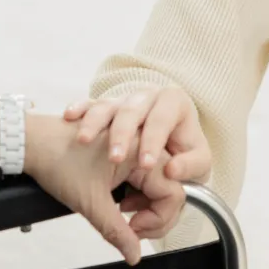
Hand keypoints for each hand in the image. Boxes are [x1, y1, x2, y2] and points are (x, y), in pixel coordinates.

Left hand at [21, 113, 164, 264]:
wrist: (31, 142)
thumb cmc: (56, 159)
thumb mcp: (90, 203)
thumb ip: (118, 232)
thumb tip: (134, 255)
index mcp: (141, 152)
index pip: (174, 194)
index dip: (158, 219)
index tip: (135, 230)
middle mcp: (142, 147)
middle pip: (169, 191)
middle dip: (153, 216)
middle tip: (130, 229)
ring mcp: (133, 150)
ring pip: (156, 187)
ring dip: (143, 207)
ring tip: (120, 213)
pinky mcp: (123, 154)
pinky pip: (142, 180)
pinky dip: (134, 196)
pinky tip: (117, 203)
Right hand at [64, 86, 211, 183]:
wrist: (169, 141)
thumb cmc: (183, 151)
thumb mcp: (198, 162)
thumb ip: (191, 168)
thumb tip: (172, 172)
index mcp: (174, 103)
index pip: (162, 119)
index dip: (154, 140)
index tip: (145, 164)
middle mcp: (147, 97)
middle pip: (131, 110)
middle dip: (121, 134)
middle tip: (114, 158)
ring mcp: (123, 101)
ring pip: (106, 106)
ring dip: (95, 123)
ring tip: (83, 140)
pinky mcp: (104, 108)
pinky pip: (88, 105)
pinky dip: (80, 109)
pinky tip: (70, 116)